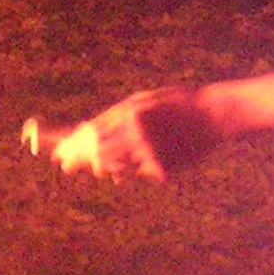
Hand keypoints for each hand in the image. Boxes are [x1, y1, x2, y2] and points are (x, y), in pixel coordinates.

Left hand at [29, 88, 219, 181]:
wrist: (214, 115)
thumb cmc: (178, 103)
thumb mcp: (145, 101)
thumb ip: (119, 115)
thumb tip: (90, 131)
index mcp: (131, 113)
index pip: (93, 133)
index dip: (74, 145)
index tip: (59, 154)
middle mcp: (137, 133)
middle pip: (98, 153)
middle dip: (79, 160)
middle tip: (64, 166)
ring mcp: (150, 153)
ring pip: (115, 167)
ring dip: (102, 167)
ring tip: (93, 166)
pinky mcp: (163, 169)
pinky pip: (138, 173)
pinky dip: (128, 171)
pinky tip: (121, 171)